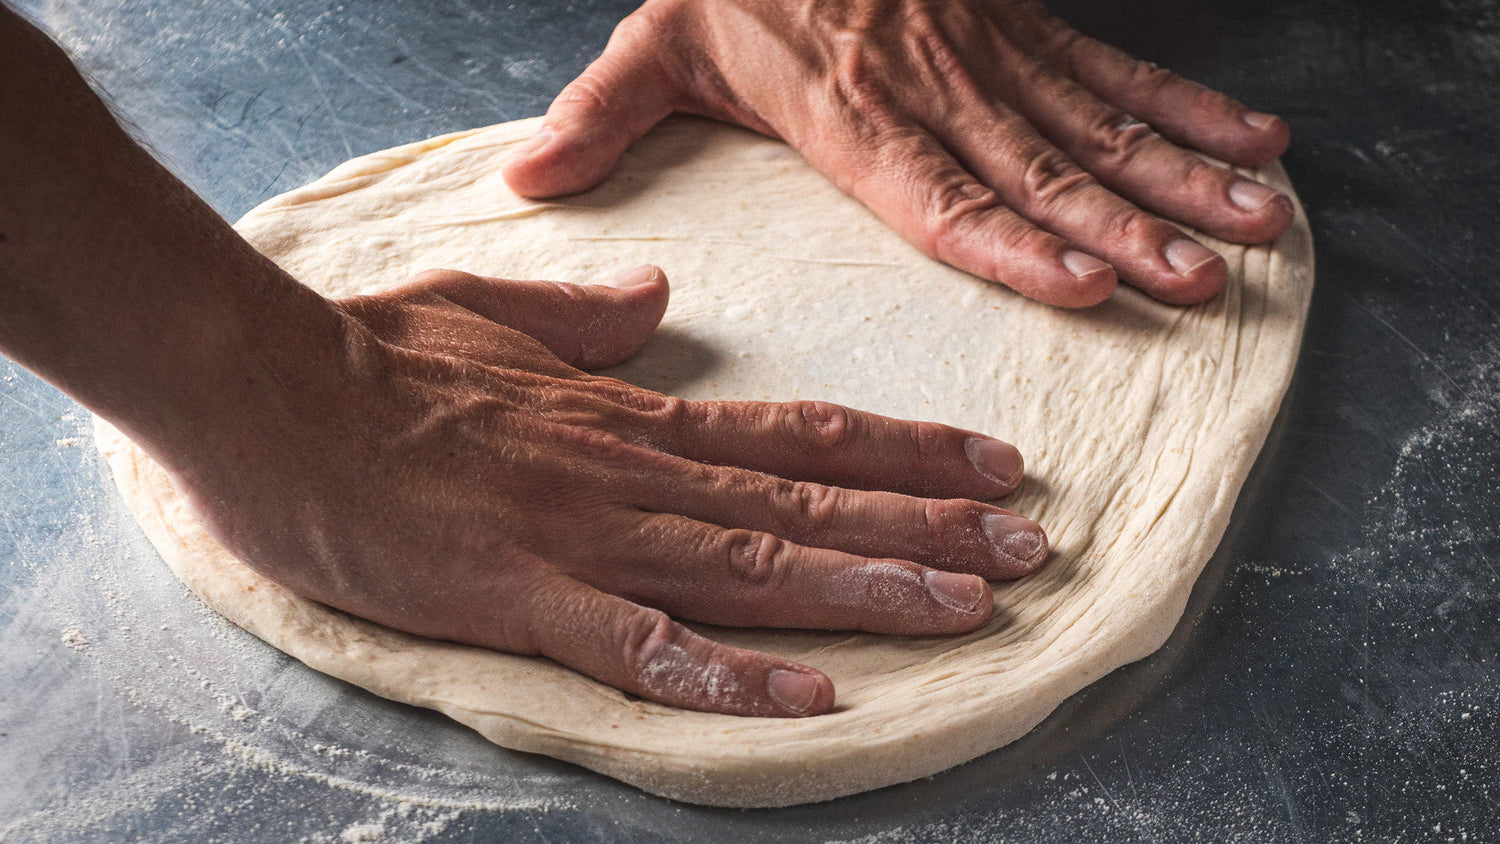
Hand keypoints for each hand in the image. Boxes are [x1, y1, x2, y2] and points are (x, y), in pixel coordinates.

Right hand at [172, 265, 1049, 716]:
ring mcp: (583, 535)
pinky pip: (643, 648)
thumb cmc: (370, 356)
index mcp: (628, 413)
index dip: (903, 448)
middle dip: (930, 522)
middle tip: (1036, 544)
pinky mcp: (519, 598)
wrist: (261, 389)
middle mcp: (633, 471)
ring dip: (872, 586)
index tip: (993, 460)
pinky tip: (813, 702)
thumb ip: (585, 316)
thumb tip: (656, 294)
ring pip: (756, 565)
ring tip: (977, 604)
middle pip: (807, 498)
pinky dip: (731, 679)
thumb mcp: (492, 311)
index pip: (798, 430)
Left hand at [503, 0, 1293, 307]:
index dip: (1011, 246)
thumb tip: (523, 184)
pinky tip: (1255, 141)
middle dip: (1124, 229)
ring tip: (1254, 227)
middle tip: (1198, 281)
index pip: (939, 194)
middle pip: (1040, 170)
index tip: (1085, 286)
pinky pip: (1114, 69)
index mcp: (849, 114)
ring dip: (1179, 176)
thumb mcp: (655, 39)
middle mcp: (935, 91)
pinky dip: (1187, 107)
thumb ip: (599, 118)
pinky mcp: (1023, 25)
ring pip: (1096, 123)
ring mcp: (991, 57)